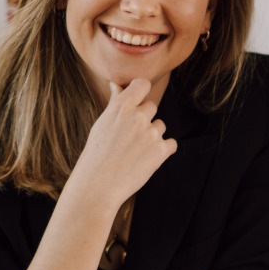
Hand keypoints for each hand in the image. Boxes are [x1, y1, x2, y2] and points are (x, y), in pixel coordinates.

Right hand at [73, 78, 177, 208]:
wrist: (99, 185)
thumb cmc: (98, 154)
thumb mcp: (103, 124)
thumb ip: (116, 103)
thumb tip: (117, 85)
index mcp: (121, 107)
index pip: (142, 84)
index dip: (142, 91)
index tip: (137, 101)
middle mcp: (138, 116)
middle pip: (152, 107)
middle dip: (144, 119)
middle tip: (129, 138)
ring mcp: (151, 133)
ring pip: (160, 126)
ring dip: (152, 136)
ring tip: (134, 152)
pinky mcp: (161, 150)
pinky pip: (171, 144)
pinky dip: (163, 151)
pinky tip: (147, 159)